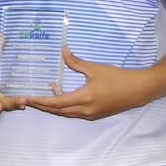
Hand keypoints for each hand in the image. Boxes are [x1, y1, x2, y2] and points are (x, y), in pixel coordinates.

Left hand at [26, 46, 154, 120]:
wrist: (138, 90)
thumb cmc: (117, 78)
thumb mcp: (95, 68)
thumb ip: (76, 62)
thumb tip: (63, 50)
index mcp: (83, 98)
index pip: (56, 103)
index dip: (40, 101)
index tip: (27, 98)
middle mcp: (84, 111)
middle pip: (58, 111)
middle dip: (42, 106)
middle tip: (28, 100)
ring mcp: (90, 115)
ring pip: (65, 113)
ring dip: (53, 106)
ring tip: (43, 96)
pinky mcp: (95, 115)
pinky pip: (74, 113)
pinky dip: (64, 106)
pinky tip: (62, 95)